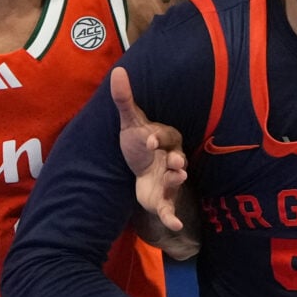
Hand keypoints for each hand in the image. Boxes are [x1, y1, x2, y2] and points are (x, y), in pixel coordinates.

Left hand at [113, 68, 198, 256]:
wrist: (142, 172)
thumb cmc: (138, 145)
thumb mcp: (129, 123)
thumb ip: (124, 99)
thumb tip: (118, 71)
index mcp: (165, 139)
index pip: (165, 136)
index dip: (157, 138)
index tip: (147, 140)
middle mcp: (171, 159)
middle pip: (178, 159)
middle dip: (177, 161)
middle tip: (176, 162)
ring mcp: (169, 180)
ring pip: (177, 181)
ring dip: (177, 182)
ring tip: (177, 179)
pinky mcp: (163, 200)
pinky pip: (170, 209)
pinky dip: (173, 217)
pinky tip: (175, 225)